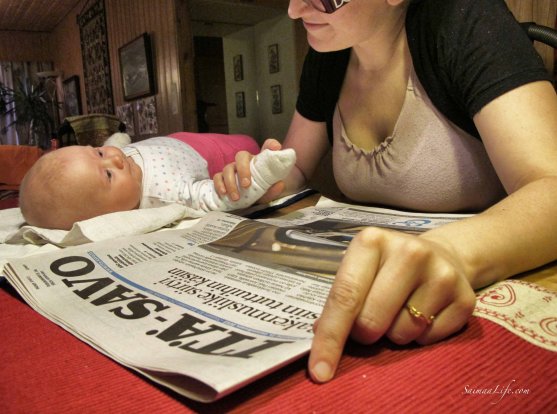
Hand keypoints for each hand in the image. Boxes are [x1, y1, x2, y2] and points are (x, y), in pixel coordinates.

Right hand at [213, 138, 284, 202]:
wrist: (245, 202)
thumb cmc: (258, 192)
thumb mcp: (267, 192)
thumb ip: (273, 189)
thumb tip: (280, 184)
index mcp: (258, 162)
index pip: (266, 148)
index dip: (271, 145)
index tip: (276, 147)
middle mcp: (245, 162)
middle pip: (241, 156)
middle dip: (242, 170)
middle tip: (246, 185)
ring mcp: (232, 168)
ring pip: (228, 168)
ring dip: (230, 183)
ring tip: (236, 197)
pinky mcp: (222, 177)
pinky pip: (217, 177)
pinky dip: (219, 184)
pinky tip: (224, 193)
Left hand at [308, 227, 475, 382]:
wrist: (443, 255)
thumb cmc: (387, 267)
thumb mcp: (360, 270)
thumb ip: (341, 300)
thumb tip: (321, 340)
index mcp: (372, 241)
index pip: (345, 297)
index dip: (330, 338)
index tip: (319, 372)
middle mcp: (409, 252)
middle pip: (371, 321)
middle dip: (364, 334)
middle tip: (370, 320)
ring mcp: (441, 273)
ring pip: (401, 334)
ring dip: (393, 334)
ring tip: (401, 309)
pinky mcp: (465, 298)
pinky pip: (428, 341)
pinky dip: (420, 337)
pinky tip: (425, 312)